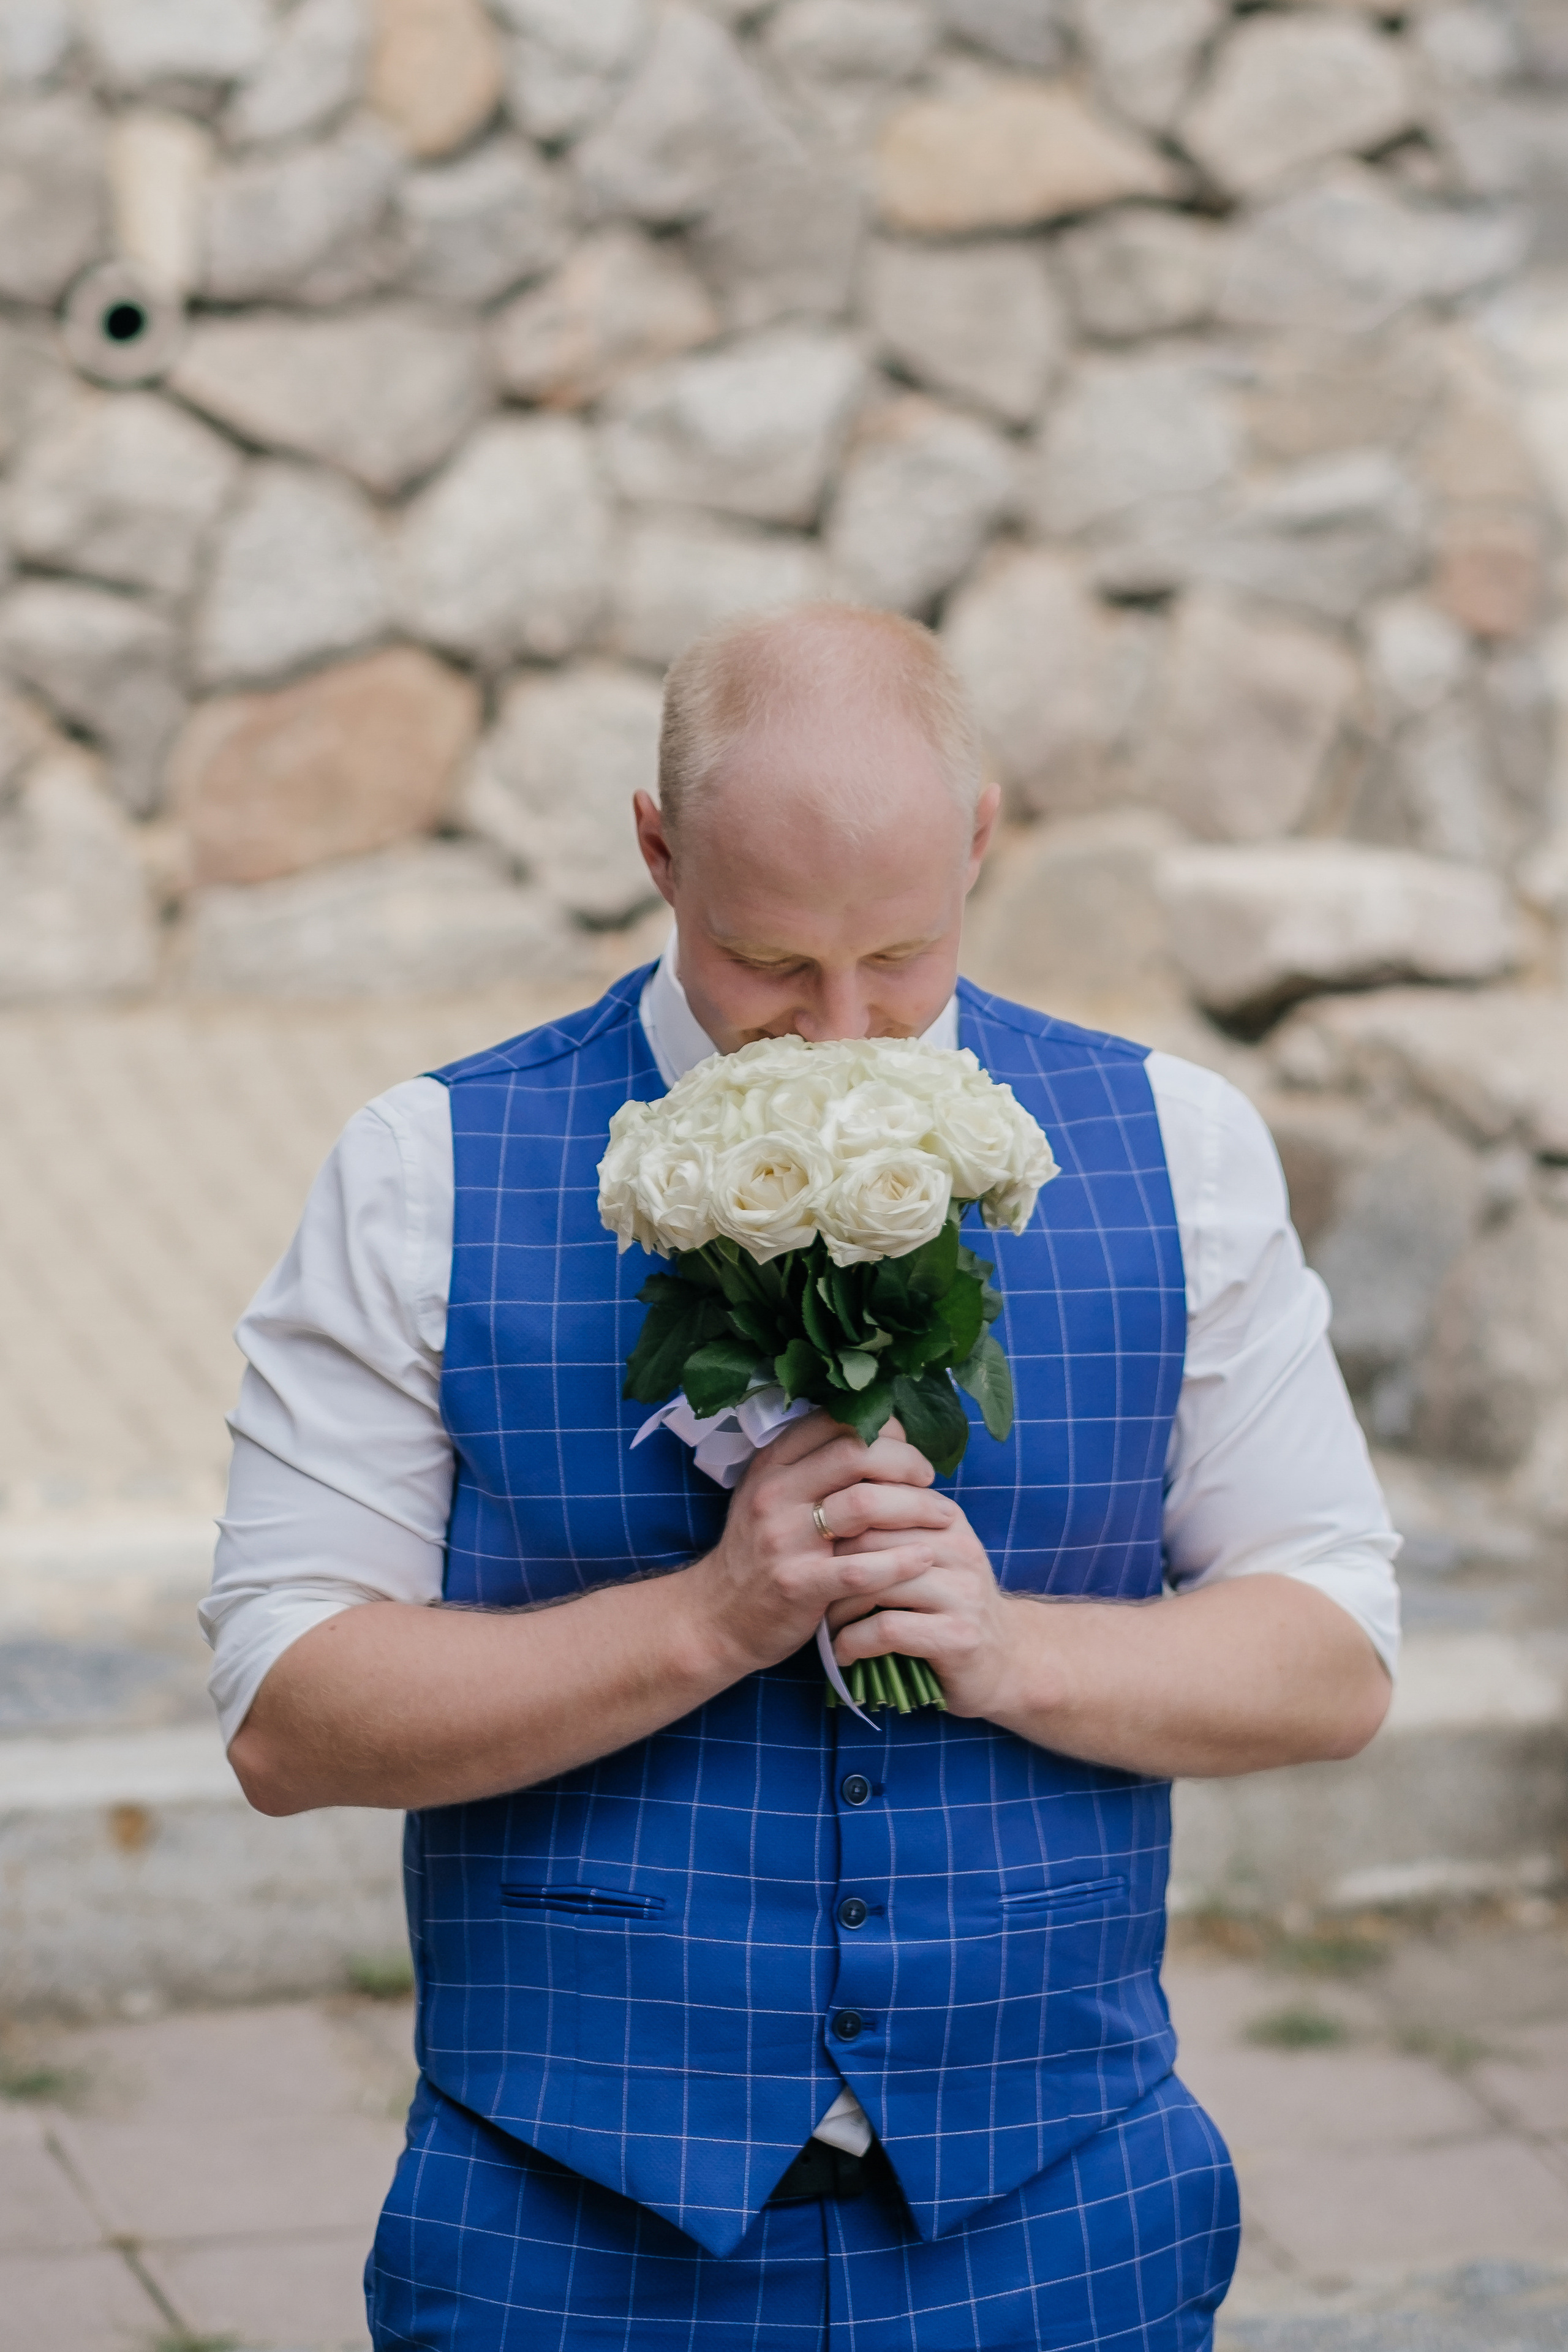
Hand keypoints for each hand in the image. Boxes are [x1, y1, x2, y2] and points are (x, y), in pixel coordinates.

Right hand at [682, 1411, 958, 1679]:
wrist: (716, 1617)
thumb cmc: (758, 1552)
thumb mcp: (770, 1496)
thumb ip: (811, 1465)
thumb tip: (878, 1434)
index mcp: (772, 1464)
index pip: (834, 1421)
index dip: (882, 1428)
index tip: (907, 1447)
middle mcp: (774, 1494)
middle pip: (856, 1453)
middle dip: (906, 1461)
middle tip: (929, 1478)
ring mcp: (783, 1540)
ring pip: (865, 1504)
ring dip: (916, 1507)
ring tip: (944, 1516)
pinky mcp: (798, 1585)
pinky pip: (861, 1568)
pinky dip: (901, 1561)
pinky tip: (925, 1558)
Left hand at [823, 1496, 1019, 1721]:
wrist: (1009, 1660)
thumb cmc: (951, 1606)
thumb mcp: (928, 1556)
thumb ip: (890, 1530)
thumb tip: (823, 1506)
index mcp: (946, 1519)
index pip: (874, 1500)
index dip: (832, 1527)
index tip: (812, 1554)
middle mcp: (958, 1548)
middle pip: (868, 1538)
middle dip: (828, 1568)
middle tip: (812, 1593)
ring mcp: (962, 1593)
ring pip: (874, 1583)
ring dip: (836, 1610)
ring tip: (824, 1627)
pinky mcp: (958, 1636)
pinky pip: (886, 1629)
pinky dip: (853, 1642)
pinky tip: (844, 1653)